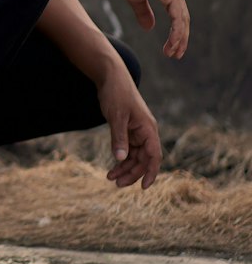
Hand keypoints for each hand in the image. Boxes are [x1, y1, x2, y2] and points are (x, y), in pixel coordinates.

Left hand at [96, 64, 161, 189]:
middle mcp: (146, 132)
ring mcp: (137, 132)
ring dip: (125, 168)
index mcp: (148, 129)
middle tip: (116, 184)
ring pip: (135, 156)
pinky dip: (121, 158)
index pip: (154, 156)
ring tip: (110, 177)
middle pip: (143, 159)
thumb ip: (119, 138)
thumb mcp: (116, 117)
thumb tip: (120, 159)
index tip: (144, 187)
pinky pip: (128, 149)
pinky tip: (113, 167)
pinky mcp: (129, 130)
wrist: (110, 77)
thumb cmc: (116, 93)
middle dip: (132, 173)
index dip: (150, 172)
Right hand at [111, 0, 188, 58]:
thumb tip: (149, 28)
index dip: (176, 31)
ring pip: (183, 21)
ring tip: (173, 53)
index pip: (178, 14)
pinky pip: (178, 19)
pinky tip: (172, 43)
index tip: (171, 46)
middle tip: (175, 54)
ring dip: (179, 39)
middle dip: (180, 38)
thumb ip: (144, 12)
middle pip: (183, 19)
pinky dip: (176, 33)